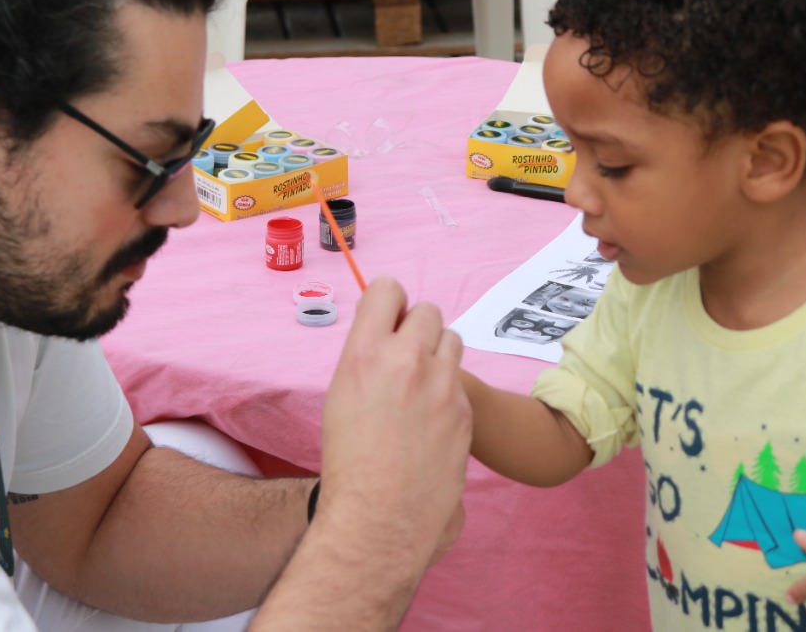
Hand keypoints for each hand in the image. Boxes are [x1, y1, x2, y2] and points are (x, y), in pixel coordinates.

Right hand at [318, 277, 471, 567]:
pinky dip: (448, 392)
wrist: (379, 516)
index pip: (388, 289)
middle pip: (427, 311)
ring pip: (451, 340)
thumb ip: (367, 357)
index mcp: (366, 352)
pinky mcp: (464, 410)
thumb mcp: (341, 395)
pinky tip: (431, 421)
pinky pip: (460, 382)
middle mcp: (406, 360)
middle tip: (404, 359)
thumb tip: (385, 336)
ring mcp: (441, 384)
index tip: (387, 320)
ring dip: (438, 355)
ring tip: (420, 388)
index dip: (389, 302)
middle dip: (417, 329)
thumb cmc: (349, 462)